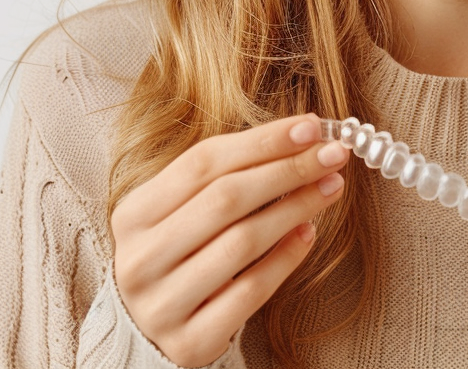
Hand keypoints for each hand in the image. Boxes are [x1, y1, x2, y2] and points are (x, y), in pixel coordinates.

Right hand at [111, 114, 347, 367]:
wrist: (147, 331)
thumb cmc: (180, 251)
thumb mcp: (185, 209)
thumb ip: (230, 174)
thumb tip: (303, 137)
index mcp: (134, 213)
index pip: (204, 162)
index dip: (262, 141)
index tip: (311, 126)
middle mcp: (140, 258)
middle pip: (226, 198)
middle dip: (288, 169)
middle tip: (333, 153)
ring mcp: (161, 304)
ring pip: (242, 243)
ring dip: (296, 207)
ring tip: (331, 186)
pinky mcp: (188, 342)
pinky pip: (250, 291)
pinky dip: (285, 258)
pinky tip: (309, 233)